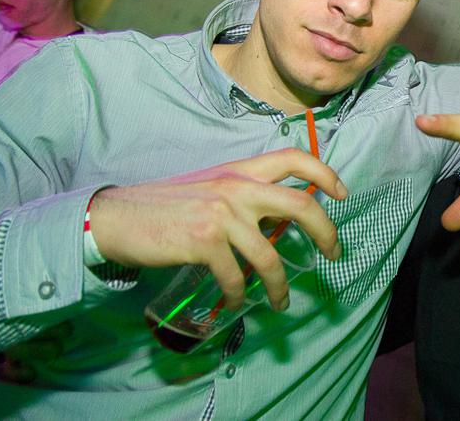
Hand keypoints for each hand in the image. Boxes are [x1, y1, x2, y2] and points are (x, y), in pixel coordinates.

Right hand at [89, 148, 345, 311]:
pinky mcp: (204, 242)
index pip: (293, 158)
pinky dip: (238, 295)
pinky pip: (235, 277)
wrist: (116, 218)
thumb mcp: (211, 188)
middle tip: (334, 254)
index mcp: (240, 170)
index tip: (342, 194)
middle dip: (326, 232)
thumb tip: (282, 221)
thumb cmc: (166, 206)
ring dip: (279, 286)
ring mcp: (221, 214)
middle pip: (300, 205)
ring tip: (282, 302)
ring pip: (270, 257)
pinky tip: (236, 302)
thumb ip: (245, 196)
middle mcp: (236, 187)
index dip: (325, 174)